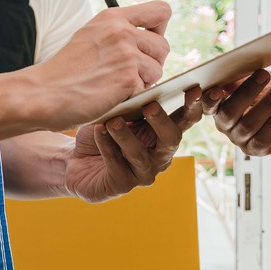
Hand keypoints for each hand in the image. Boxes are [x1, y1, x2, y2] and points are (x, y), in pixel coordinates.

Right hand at [24, 2, 171, 128]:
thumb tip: (149, 37)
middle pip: (164, 45)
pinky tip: (110, 95)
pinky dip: (131, 96)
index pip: (161, 10)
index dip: (159, 30)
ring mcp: (126, 54)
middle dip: (152, 62)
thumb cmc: (65, 70)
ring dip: (143, 81)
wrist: (43, 92)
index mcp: (113, 17)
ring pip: (158, 69)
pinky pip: (145, 89)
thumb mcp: (90, 35)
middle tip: (130, 73)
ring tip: (117, 85)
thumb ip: (118, 32)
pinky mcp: (127, 78)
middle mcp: (122, 31)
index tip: (145, 44)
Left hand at [65, 92, 204, 202]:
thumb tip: (141, 85)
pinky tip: (98, 130)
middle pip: (171, 139)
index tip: (196, 88)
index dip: (194, 105)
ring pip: (139, 154)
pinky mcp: (123, 184)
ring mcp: (143, 172)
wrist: (74, 159)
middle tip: (150, 106)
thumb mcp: (118, 112)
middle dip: (162, 121)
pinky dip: (106, 145)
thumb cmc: (102, 131)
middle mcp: (160, 155)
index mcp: (164, 134)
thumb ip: (133, 103)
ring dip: (125, 135)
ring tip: (112, 121)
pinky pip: (116, 164)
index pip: (185, 119)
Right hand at [204, 70, 270, 156]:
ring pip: (248, 125)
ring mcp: (239, 139)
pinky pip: (262, 137)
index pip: (207, 105)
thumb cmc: (264, 91)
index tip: (217, 91)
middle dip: (248, 92)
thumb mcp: (252, 79)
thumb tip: (233, 70)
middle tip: (264, 75)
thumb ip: (239, 77)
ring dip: (267, 103)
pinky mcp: (256, 149)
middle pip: (229, 113)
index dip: (209, 100)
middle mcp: (224, 125)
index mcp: (218, 106)